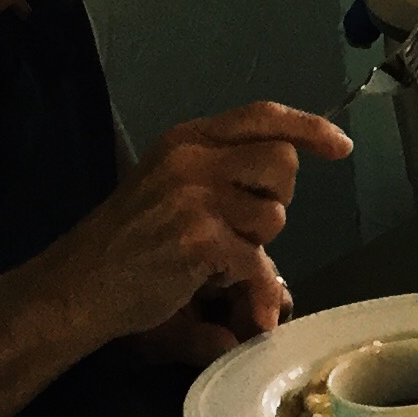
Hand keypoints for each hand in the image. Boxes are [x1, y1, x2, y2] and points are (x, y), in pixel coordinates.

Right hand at [23, 103, 349, 351]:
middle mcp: (192, 159)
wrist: (77, 285)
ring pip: (274, 215)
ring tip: (215, 258)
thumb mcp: (169, 183)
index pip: (262, 116)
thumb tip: (289, 164)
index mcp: (187, 139)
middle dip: (277, 198)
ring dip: (257, 244)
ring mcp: (195, 198)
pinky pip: (258, 263)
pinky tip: (242, 301)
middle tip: (245, 225)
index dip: (308, 127)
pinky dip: (260, 290)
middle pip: (281, 163)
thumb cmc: (127, 240)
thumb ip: (221, 169)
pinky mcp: (199, 240)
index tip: (340, 146)